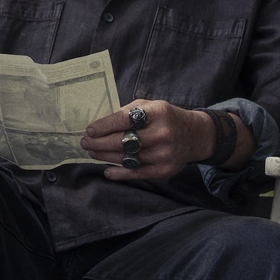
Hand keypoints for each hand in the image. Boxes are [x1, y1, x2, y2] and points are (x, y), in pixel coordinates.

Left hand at [81, 101, 217, 181]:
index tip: (89, 130)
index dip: (104, 126)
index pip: (125, 119)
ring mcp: (164, 154)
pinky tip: (107, 171)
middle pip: (124, 141)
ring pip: (128, 158)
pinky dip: (120, 173)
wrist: (194, 135)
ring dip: (105, 157)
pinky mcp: (164, 170)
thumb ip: (127, 113)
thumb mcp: (150, 107)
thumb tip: (99, 125)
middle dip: (99, 143)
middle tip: (85, 143)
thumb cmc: (164, 118)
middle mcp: (162, 134)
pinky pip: (137, 173)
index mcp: (158, 113)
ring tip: (92, 153)